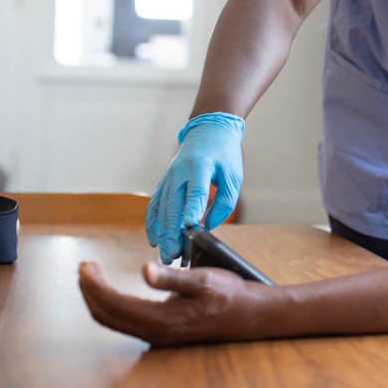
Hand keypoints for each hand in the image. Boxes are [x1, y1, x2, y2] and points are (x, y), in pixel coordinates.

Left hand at [78, 260, 258, 346]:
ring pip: (113, 321)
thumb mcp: (204, 280)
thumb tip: (144, 270)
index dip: (94, 285)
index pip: (113, 304)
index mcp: (161, 320)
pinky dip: (110, 305)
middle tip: (85, 267)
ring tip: (93, 276)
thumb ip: (172, 277)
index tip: (86, 265)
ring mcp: (156, 335)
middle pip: (106, 316)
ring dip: (97, 298)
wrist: (248, 315)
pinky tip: (112, 291)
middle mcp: (154, 333)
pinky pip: (123, 322)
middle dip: (89, 291)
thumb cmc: (229, 295)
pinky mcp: (159, 332)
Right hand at [145, 112, 244, 262]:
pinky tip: (155, 240)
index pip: (195, 192)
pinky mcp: (163, 183)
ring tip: (166, 255)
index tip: (190, 229)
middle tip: (174, 256)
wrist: (208, 130)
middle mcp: (179, 172)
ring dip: (162, 234)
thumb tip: (208, 225)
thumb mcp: (233, 175)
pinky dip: (153, 224)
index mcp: (199, 166)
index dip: (192, 211)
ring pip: (161, 210)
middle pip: (173, 206)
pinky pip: (154, 206)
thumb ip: (225, 201)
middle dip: (172, 233)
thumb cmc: (224, 154)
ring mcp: (168, 178)